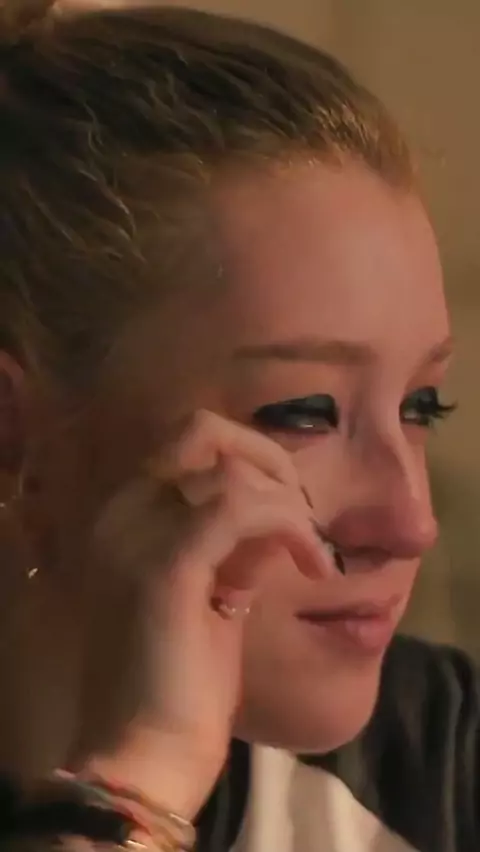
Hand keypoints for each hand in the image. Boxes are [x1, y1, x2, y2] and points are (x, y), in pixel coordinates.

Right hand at [75, 411, 331, 816]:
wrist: (143, 756)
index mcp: (124, 517)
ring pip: (233, 467)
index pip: (190, 443)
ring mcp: (137, 533)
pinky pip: (243, 506)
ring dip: (291, 503)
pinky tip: (315, 567)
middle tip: (304, 519)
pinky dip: (291, 526)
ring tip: (314, 556)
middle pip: (203, 430)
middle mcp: (121, 512)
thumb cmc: (178, 684)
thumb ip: (238, 547)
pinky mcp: (166, 565)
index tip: (288, 515)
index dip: (251, 462)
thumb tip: (280, 517)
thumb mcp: (214, 597)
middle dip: (271, 461)